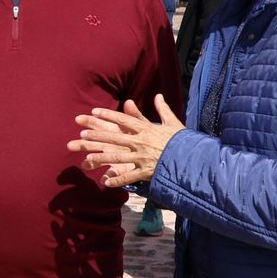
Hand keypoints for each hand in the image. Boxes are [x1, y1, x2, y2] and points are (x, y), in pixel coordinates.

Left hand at [68, 94, 184, 188]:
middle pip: (114, 137)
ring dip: (101, 158)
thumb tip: (158, 96)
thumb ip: (163, 110)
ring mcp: (142, 157)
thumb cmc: (183, 141)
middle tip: (81, 134)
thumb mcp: (173, 123)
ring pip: (117, 156)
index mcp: (146, 129)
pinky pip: (129, 176)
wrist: (195, 159)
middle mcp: (141, 142)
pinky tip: (106, 182)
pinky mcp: (146, 171)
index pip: (124, 119)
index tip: (94, 111)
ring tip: (87, 158)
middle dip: (97, 136)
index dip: (108, 114)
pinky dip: (117, 180)